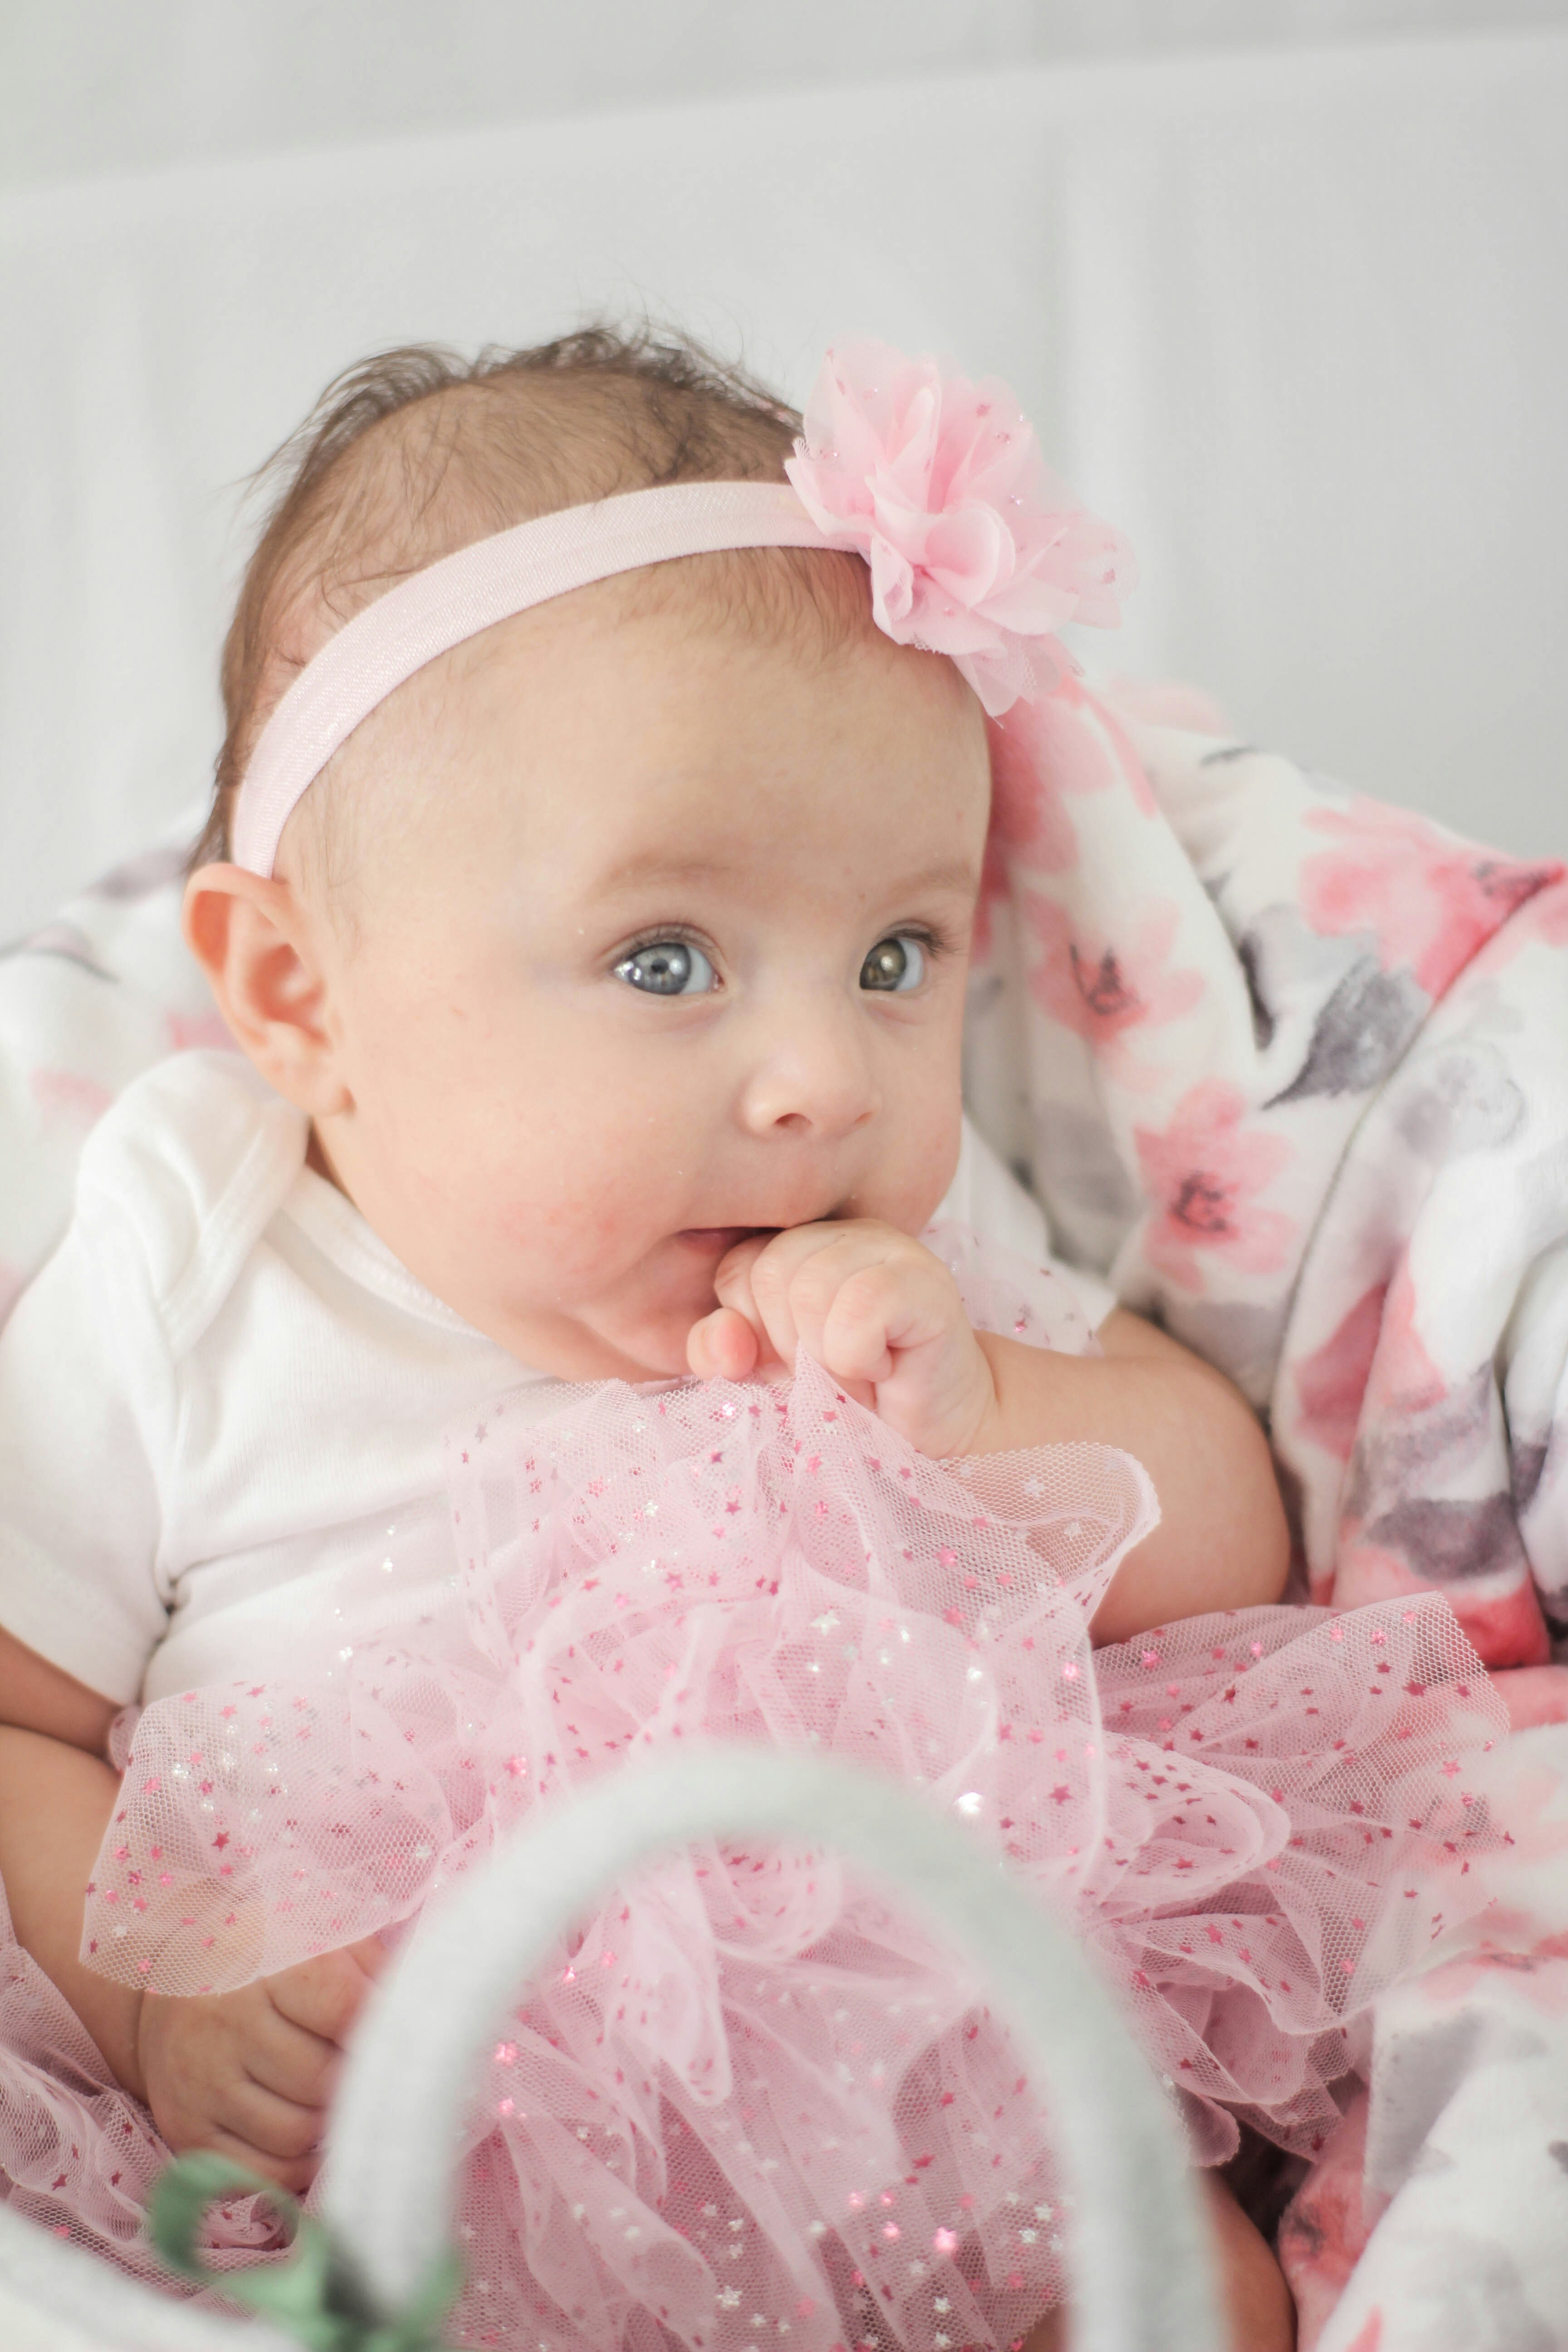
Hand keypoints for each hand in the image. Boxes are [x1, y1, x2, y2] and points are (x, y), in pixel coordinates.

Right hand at [134, 1937, 385, 2193]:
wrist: (167, 1987)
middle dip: (355, 2082)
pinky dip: (297, 2168)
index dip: (376, 2029)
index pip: (341, 2007)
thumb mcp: (313, 1936)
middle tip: (370, 2076)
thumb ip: (369, 1967)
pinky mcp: (185, 2130)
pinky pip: (258, 2173)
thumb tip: (420, 2012)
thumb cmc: (263, 1961)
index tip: (393, 2033)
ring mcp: (200, 2085)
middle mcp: (225, 2027)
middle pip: (320, 2079)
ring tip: (341, 2104)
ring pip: (293, 2134)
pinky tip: (313, 2140)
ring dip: (329, 2127)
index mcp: (263, 1968)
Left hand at [686, 1219, 998, 1457]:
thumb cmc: (850, 1396)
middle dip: (790, 1345)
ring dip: (828, 1360)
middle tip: (834, 1371)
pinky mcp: (927, 1282)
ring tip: (861, 1373)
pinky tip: (885, 1369)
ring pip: (810, 1291)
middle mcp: (844, 1232)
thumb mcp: (764, 1374)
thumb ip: (721, 1351)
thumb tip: (723, 1343)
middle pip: (769, 1273)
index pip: (738, 1268)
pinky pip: (858, 1311)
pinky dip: (858, 1359)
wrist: (936, 1430)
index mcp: (800, 1242)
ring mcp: (891, 1248)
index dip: (754, 1331)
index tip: (794, 1361)